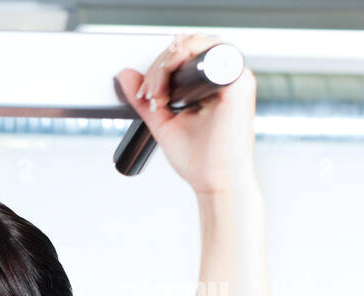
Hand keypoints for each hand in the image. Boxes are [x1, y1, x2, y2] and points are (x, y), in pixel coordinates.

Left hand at [115, 33, 257, 194]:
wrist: (215, 182)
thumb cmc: (199, 158)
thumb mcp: (163, 122)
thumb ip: (145, 99)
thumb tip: (125, 75)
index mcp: (211, 82)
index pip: (183, 54)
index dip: (158, 66)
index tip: (144, 93)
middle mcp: (224, 75)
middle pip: (185, 45)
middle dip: (156, 67)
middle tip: (146, 94)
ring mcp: (233, 76)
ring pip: (192, 45)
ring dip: (163, 65)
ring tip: (154, 95)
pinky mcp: (237, 82)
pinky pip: (205, 56)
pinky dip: (176, 65)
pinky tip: (164, 89)